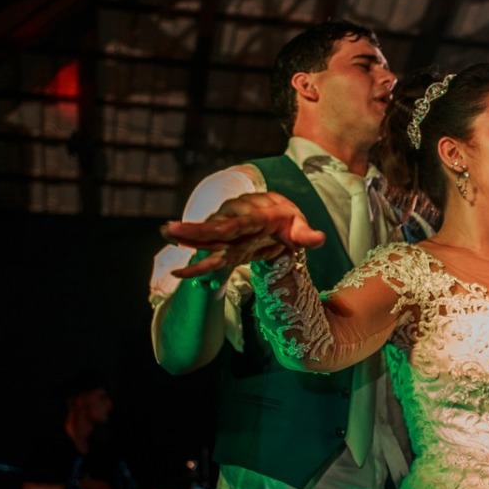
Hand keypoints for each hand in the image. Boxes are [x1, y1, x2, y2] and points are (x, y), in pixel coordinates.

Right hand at [163, 192, 326, 278]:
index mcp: (253, 215)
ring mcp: (227, 234)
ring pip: (207, 241)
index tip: (209, 227)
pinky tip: (181, 273)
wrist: (276, 218)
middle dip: (192, 231)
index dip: (222, 225)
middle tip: (170, 230)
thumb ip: (305, 235)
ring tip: (170, 248)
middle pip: (213, 228)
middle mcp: (235, 222)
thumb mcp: (299, 228)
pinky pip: (209, 254)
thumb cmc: (288, 223)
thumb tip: (319, 238)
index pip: (237, 222)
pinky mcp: (223, 245)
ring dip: (188, 243)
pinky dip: (197, 263)